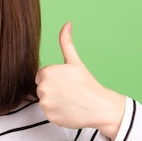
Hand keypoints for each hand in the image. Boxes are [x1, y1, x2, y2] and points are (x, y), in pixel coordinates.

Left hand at [35, 22, 124, 139]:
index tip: (67, 81)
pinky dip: (56, 112)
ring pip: (45, 100)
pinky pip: (48, 112)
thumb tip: (67, 23)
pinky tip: (68, 109)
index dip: (55, 78)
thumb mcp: (75, 61)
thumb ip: (66, 42)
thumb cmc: (87, 83)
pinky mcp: (49, 116)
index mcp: (47, 72)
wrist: (99, 106)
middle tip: (69, 91)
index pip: (42, 76)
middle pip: (42, 88)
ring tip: (70, 100)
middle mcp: (43, 88)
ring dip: (54, 101)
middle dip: (53, 89)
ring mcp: (45, 104)